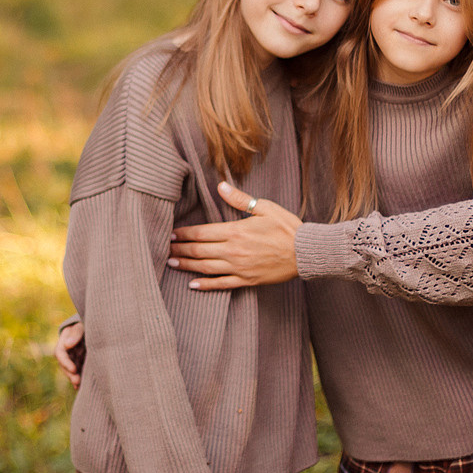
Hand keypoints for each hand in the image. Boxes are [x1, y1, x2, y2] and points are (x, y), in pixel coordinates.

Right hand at [53, 320, 84, 386]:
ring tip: (79, 385)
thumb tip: (68, 344)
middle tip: (77, 381)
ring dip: (73, 377)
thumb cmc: (90, 322)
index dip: (65, 362)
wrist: (99, 323)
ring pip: (70, 368)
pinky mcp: (80, 359)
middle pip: (64, 363)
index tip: (74, 369)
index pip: (60, 353)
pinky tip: (79, 388)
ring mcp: (73, 354)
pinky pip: (77, 370)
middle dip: (69, 373)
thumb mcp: (83, 324)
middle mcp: (67, 348)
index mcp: (65, 339)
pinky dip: (79, 377)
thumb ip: (77, 332)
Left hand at [165, 181, 302, 289]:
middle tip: (165, 249)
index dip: (185, 234)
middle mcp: (234, 251)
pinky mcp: (247, 280)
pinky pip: (222, 284)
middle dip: (181, 249)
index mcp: (236, 231)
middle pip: (199, 251)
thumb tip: (220, 186)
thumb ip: (240, 199)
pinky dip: (205, 285)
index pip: (202, 233)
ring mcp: (240, 268)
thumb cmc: (287, 228)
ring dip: (187, 266)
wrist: (306, 252)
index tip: (172, 234)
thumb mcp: (265, 208)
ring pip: (206, 268)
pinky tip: (192, 285)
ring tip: (171, 264)